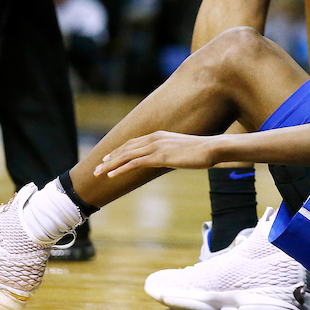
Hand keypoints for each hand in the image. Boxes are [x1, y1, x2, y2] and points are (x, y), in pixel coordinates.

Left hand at [94, 131, 219, 176]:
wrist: (213, 148)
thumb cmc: (203, 151)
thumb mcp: (184, 150)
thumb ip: (173, 152)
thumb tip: (171, 158)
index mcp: (160, 135)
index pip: (133, 142)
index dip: (119, 151)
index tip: (108, 158)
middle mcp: (155, 138)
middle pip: (126, 148)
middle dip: (110, 158)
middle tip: (97, 168)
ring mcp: (156, 146)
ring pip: (126, 155)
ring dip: (110, 165)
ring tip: (98, 173)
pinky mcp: (159, 156)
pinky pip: (135, 163)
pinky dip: (120, 169)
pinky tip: (111, 175)